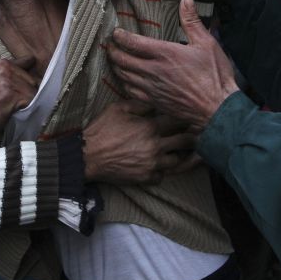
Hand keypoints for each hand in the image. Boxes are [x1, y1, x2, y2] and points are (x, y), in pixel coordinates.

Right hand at [0, 56, 36, 143]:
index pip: (30, 61)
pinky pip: (32, 100)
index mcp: (3, 63)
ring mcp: (8, 79)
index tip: (27, 84)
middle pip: (35, 79)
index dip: (30, 75)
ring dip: (28, 102)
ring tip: (11, 106)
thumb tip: (39, 75)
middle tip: (12, 101)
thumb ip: (15, 75)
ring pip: (35, 91)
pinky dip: (27, 108)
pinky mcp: (11, 93)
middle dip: (29, 92)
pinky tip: (12, 111)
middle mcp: (6, 67)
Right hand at [83, 101, 198, 184]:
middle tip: (192, 134)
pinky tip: (156, 165)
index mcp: (150, 127)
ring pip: (177, 161)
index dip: (186, 118)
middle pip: (185, 141)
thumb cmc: (102, 130)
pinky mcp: (145, 177)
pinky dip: (161, 171)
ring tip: (174, 150)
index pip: (179, 121)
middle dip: (191, 136)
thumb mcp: (119, 108)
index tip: (189, 117)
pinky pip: (162, 176)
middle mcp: (155, 146)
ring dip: (177, 155)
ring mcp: (152, 164)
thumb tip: (156, 102)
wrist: (87, 156)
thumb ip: (141, 104)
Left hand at [107, 0, 238, 128]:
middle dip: (113, 51)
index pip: (133, 43)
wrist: (218, 108)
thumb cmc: (215, 75)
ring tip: (114, 59)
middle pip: (123, 60)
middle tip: (110, 45)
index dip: (120, 36)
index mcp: (166, 53)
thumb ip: (192, 20)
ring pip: (124, 76)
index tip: (116, 32)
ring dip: (116, 66)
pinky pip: (131, 91)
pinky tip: (125, 80)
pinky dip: (124, 83)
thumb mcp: (206, 43)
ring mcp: (152, 88)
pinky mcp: (154, 102)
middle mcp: (155, 71)